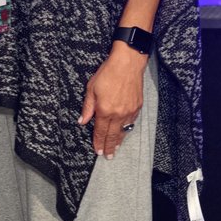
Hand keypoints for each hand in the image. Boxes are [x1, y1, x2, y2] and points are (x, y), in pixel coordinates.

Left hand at [77, 42, 146, 158]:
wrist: (127, 63)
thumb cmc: (108, 73)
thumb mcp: (91, 88)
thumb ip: (88, 107)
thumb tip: (82, 120)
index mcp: (104, 110)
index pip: (100, 131)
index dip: (98, 142)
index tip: (98, 151)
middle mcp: (118, 114)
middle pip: (113, 135)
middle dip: (110, 147)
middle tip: (108, 157)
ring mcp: (129, 111)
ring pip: (123, 131)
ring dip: (119, 141)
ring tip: (116, 149)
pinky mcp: (137, 107)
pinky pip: (131, 122)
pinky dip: (127, 129)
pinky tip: (124, 132)